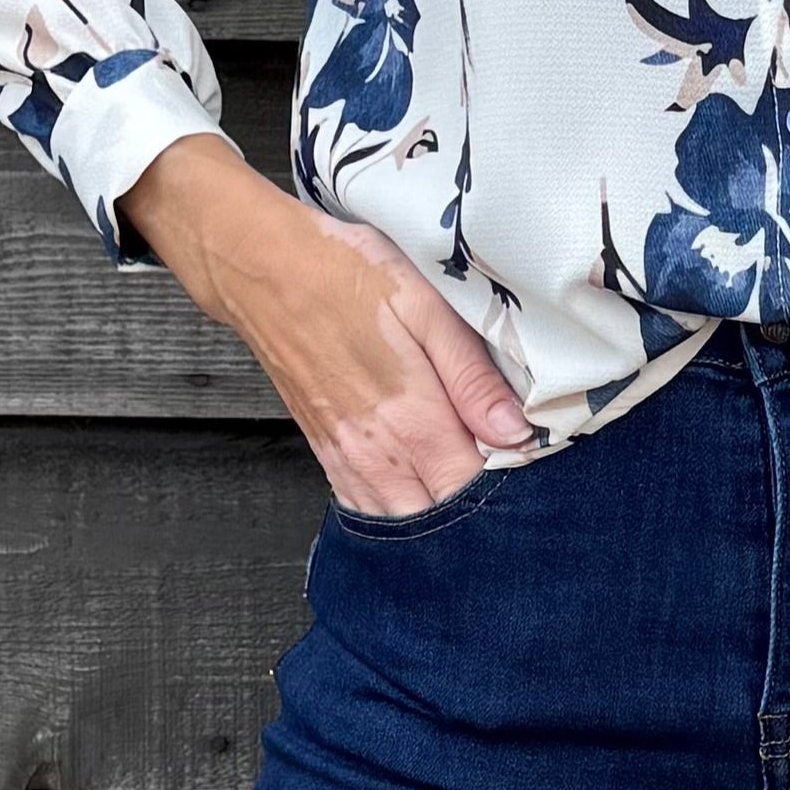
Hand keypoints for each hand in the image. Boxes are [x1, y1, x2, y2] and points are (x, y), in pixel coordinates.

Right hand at [116, 133, 533, 512]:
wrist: (262, 269)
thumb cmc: (346, 275)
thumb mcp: (425, 307)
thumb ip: (472, 377)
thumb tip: (516, 434)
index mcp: (412, 417)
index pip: (475, 488)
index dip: (509, 482)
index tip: (527, 457)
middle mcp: (378, 452)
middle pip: (441, 515)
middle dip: (476, 505)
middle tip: (501, 468)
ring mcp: (347, 457)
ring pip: (402, 521)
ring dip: (436, 511)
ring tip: (462, 476)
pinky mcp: (326, 452)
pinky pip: (365, 507)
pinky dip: (397, 508)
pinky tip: (417, 484)